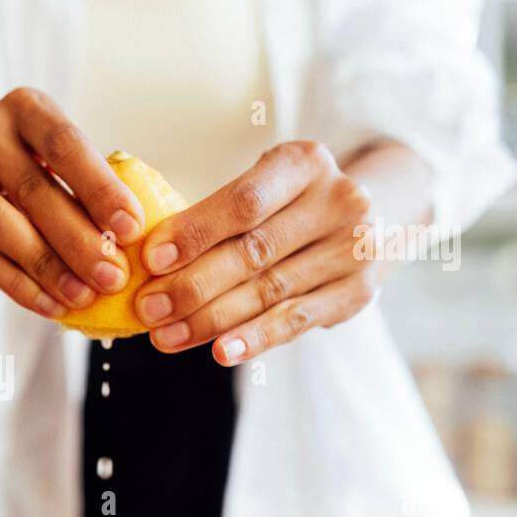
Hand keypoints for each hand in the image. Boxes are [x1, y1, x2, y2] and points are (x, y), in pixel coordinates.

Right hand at [0, 87, 145, 317]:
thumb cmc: (22, 174)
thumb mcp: (53, 163)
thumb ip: (86, 189)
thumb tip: (134, 240)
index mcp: (24, 106)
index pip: (65, 144)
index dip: (100, 188)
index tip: (132, 229)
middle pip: (33, 188)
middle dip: (78, 239)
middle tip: (113, 278)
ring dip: (45, 265)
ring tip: (82, 297)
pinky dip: (17, 284)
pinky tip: (50, 305)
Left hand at [133, 140, 377, 364]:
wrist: (368, 221)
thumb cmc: (288, 205)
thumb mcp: (262, 188)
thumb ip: (215, 217)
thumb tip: (149, 264)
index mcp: (304, 163)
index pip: (244, 202)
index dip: (195, 232)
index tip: (151, 260)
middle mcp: (338, 201)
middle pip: (253, 251)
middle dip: (192, 285)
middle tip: (148, 308)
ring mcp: (353, 249)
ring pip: (269, 291)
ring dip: (210, 320)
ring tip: (167, 336)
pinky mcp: (356, 293)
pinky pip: (295, 321)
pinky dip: (254, 339)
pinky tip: (220, 352)